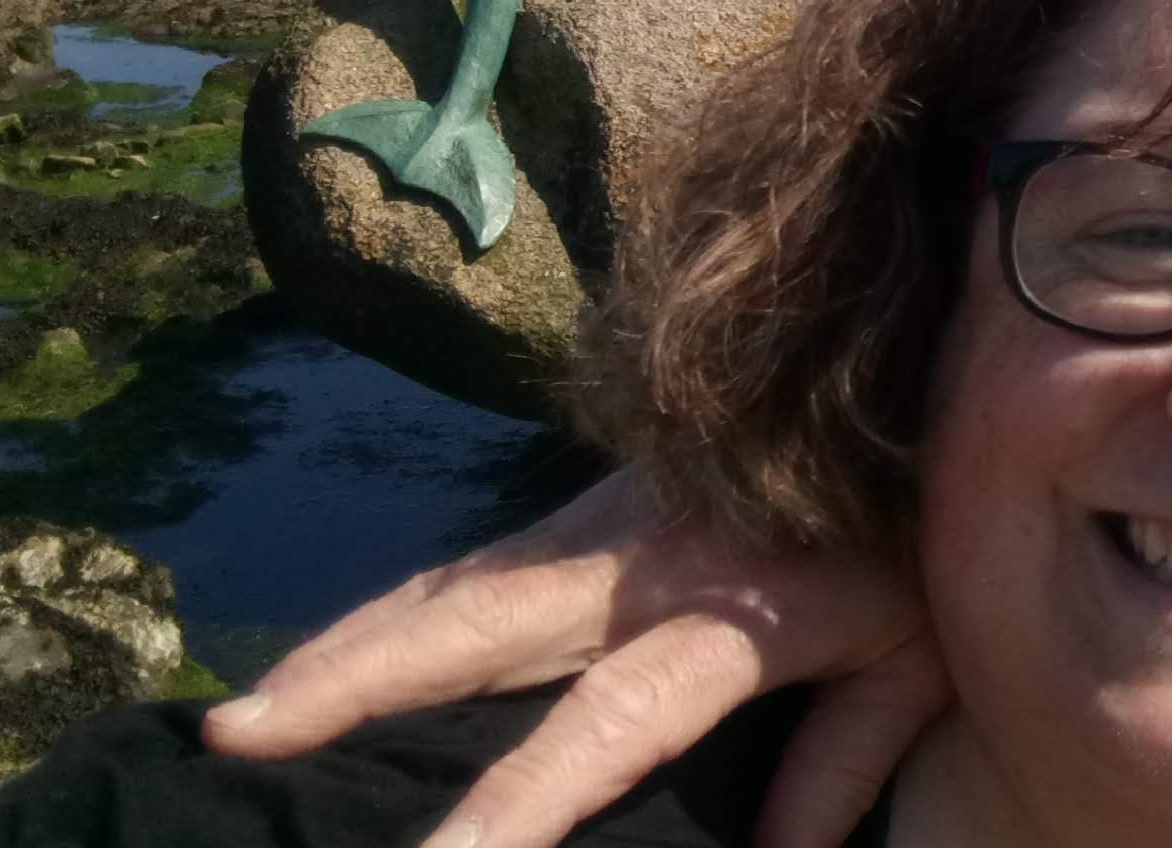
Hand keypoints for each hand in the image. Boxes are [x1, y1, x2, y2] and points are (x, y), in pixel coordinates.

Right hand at [202, 471, 942, 847]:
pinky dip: (398, 610)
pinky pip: (479, 561)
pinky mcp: (597, 493)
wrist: (922, 370)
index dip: (520, 801)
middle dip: (353, 679)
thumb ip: (842, 763)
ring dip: (351, 645)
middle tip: (239, 734)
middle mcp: (647, 555)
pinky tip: (340, 656)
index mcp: (733, 610)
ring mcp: (610, 512)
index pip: (607, 723)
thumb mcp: (917, 656)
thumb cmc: (931, 532)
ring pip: (458, 582)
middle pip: (478, 623)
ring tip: (247, 714)